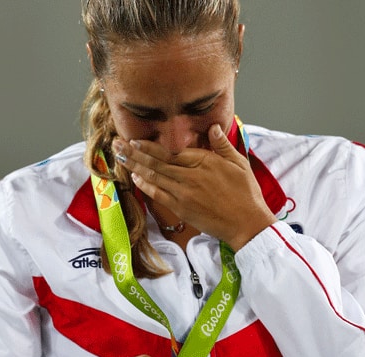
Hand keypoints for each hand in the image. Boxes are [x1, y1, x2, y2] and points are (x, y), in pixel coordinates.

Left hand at [113, 124, 276, 250]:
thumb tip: (213, 126)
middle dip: (135, 152)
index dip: (150, 145)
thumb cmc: (246, 193)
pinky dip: (146, 185)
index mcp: (204, 162)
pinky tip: (135, 178)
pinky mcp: (182, 209)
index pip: (171, 151)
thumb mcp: (239, 163)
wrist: (247, 223)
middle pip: (157, 161)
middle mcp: (191, 176)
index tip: (135, 139)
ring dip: (135, 166)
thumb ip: (222, 145)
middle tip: (117, 144)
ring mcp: (184, 194)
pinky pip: (159, 195)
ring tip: (119, 157)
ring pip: (155, 176)